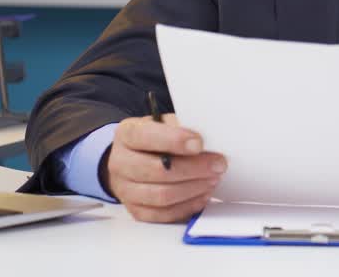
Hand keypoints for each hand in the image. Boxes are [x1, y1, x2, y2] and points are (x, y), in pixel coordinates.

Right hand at [102, 113, 227, 222]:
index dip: (174, 140)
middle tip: (218, 164)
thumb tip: (209, 141)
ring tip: (213, 179)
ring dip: (193, 188)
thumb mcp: (164, 124)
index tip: (199, 143)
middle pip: (157, 170)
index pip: (146, 136)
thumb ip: (181, 128)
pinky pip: (163, 214)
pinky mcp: (136, 211)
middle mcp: (120, 162)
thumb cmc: (155, 140)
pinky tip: (203, 195)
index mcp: (126, 134)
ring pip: (161, 195)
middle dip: (193, 168)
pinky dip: (187, 206)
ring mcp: (125, 190)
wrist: (133, 161)